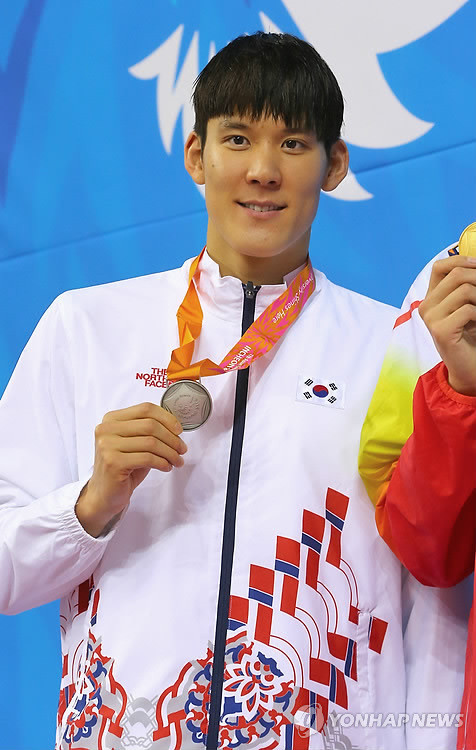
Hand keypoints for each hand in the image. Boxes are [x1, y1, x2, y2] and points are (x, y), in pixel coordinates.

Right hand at [75, 402, 186, 536]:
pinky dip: (162, 463)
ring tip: (177, 460)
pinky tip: (166, 467)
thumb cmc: (123, 467)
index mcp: (111, 419)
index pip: (145, 409)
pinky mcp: (113, 462)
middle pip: (150, 425)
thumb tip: (176, 427)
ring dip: (170, 452)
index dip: (167, 418)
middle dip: (172, 438)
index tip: (179, 430)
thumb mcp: (135, 443)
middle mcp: (106, 429)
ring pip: (151, 443)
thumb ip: (148, 430)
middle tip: (182, 449)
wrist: (104, 494)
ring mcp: (107, 445)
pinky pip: (147, 458)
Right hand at [419, 255, 475, 395]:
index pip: (440, 266)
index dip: (461, 260)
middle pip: (457, 274)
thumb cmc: (472, 336)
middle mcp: (427, 306)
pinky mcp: (440, 331)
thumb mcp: (469, 306)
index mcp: (432, 298)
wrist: (469, 369)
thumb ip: (468, 288)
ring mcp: (431, 319)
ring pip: (464, 290)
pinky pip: (468, 310)